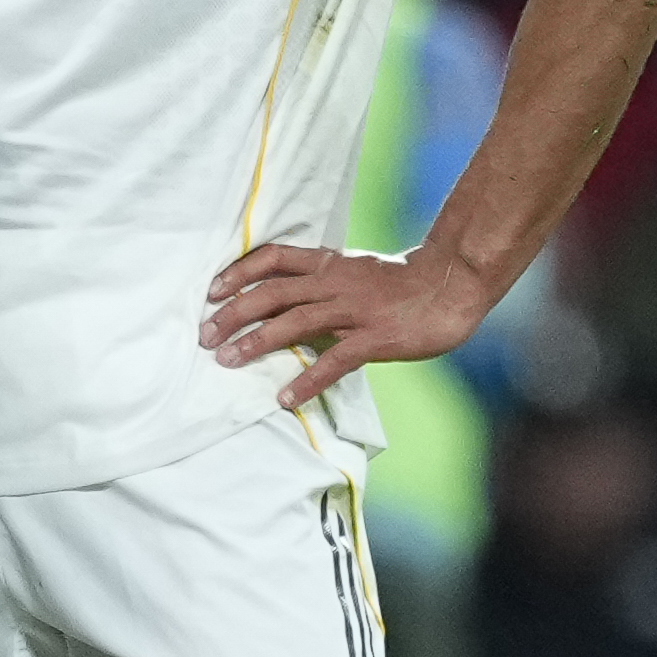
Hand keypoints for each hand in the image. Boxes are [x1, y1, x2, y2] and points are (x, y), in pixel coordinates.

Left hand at [202, 244, 488, 409]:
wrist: (451, 284)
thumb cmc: (402, 282)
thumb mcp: (355, 269)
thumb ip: (322, 281)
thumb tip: (284, 299)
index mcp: (328, 263)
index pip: (273, 258)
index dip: (238, 272)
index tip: (210, 291)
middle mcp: (334, 283)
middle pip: (272, 293)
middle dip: (234, 313)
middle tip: (205, 335)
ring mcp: (354, 310)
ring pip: (294, 322)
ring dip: (256, 342)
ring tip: (227, 360)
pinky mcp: (375, 339)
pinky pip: (334, 360)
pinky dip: (306, 379)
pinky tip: (284, 397)